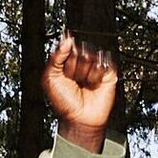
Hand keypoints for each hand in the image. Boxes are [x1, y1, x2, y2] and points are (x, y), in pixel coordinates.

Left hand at [43, 35, 118, 151]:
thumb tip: (66, 39)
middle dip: (73, 65)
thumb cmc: (64, 101)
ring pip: (90, 56)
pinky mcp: (108, 72)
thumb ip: (55, 57)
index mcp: (66, 61)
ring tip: (82, 83)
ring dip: (83, 72)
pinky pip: (102, 64)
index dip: (65, 54)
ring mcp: (94, 66)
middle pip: (79, 49)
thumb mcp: (50, 77)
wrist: (79, 118)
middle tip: (72, 79)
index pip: (67, 45)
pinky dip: (95, 76)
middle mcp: (81, 62)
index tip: (63, 67)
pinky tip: (92, 84)